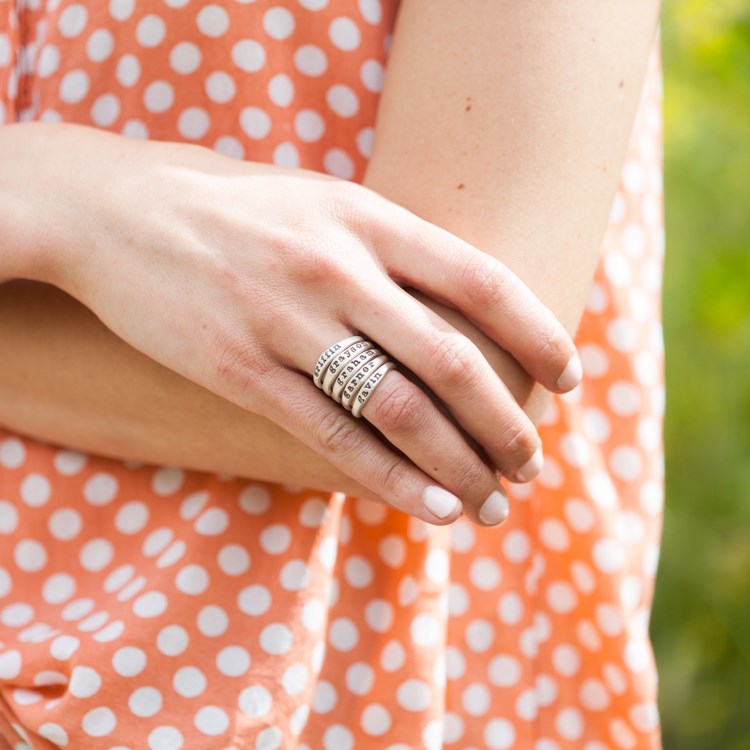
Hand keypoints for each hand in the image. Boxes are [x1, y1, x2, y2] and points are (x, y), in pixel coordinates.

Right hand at [17, 123, 580, 526]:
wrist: (120, 211)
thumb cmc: (237, 207)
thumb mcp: (324, 200)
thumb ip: (391, 247)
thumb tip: (463, 307)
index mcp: (368, 219)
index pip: (484, 282)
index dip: (540, 335)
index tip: (570, 380)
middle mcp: (337, 269)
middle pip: (453, 362)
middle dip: (508, 424)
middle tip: (532, 465)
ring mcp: (287, 322)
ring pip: (400, 411)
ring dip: (459, 465)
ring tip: (493, 503)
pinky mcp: (240, 371)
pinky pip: (332, 437)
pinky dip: (390, 480)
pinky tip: (433, 508)